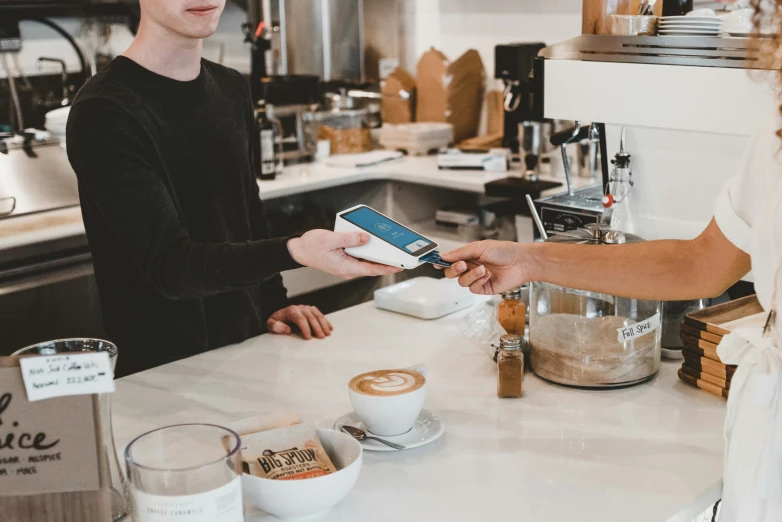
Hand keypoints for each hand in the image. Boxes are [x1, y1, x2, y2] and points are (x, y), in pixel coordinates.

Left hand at [267, 305, 333, 339]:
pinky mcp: (311, 310)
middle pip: (311, 317)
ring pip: (317, 315)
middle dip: (317, 328)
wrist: (279, 315)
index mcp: (291, 310)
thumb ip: (276, 326)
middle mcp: (300, 308)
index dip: (306, 328)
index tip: (308, 337)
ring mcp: (306, 308)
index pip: (300, 319)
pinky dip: (325, 321)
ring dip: (323, 324)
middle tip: (321, 337)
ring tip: (327, 334)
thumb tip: (287, 330)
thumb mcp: (270, 324)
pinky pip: (320, 314)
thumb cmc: (276, 321)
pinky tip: (330, 327)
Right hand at [287, 230, 401, 278]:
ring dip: (377, 255)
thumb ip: (349, 239)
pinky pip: (359, 257)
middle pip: (372, 266)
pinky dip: (367, 251)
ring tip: (390, 248)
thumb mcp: (330, 239)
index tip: (400, 265)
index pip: (372, 269)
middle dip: (386, 261)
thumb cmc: (311, 247)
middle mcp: (348, 269)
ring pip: (366, 261)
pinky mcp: (344, 260)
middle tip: (400, 254)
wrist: (298, 250)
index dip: (388, 268)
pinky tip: (371, 243)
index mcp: (346, 267)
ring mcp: (346, 265)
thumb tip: (366, 238)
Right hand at [439, 240, 528, 294]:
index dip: (441, 262)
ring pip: (462, 282)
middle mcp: (471, 267)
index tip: (435, 262)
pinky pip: (473, 288)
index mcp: (469, 255)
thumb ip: (460, 253)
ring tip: (483, 269)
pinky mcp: (484, 288)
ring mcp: (477, 278)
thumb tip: (443, 255)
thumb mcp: (479, 247)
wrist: (520, 262)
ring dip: (471, 275)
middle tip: (462, 265)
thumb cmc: (504, 251)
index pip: (450, 260)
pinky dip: (479, 281)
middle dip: (454, 270)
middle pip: (452, 273)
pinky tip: (488, 276)